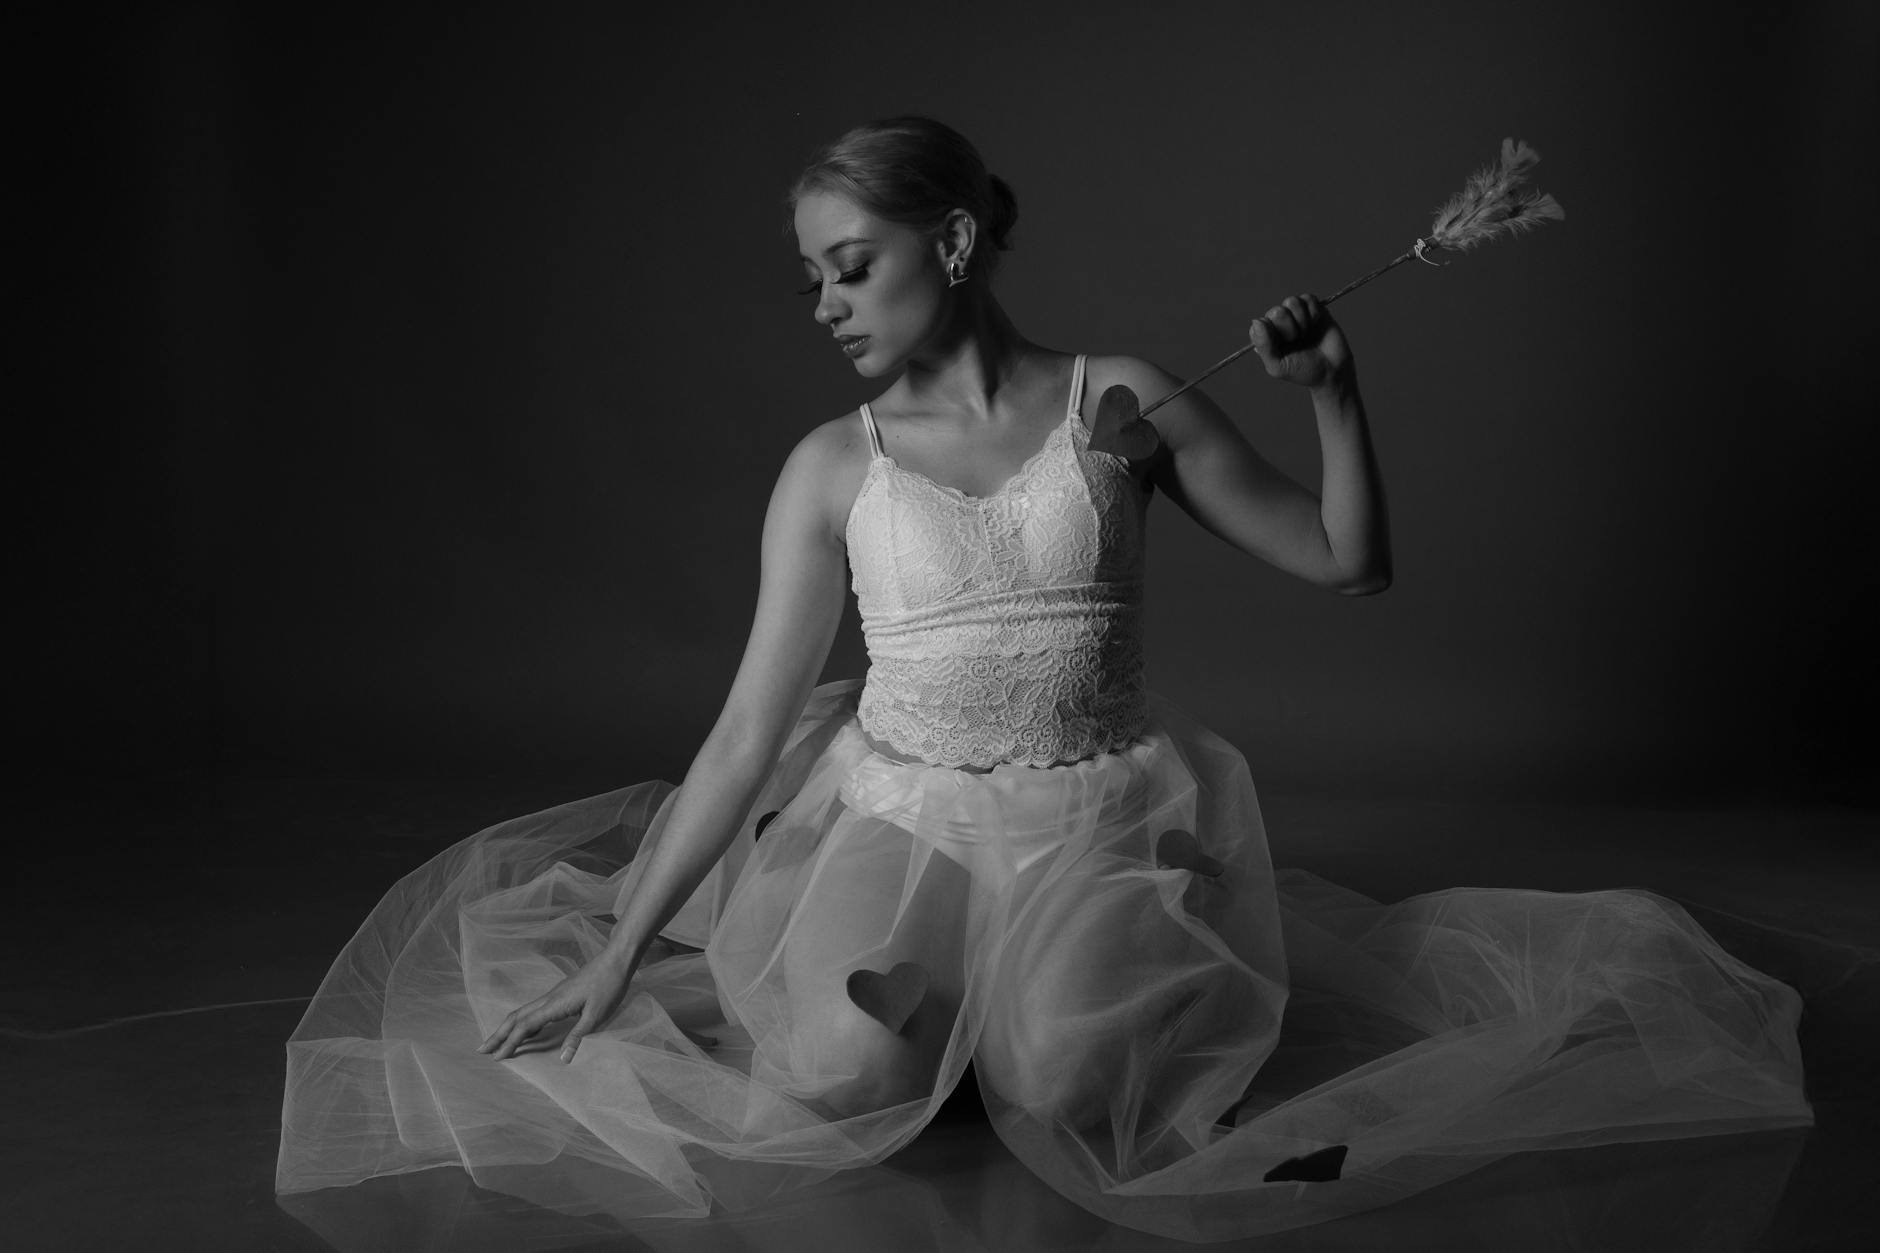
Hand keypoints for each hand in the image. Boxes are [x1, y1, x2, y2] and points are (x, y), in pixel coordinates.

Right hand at [477, 948, 638, 1063]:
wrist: (616, 961)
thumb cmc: (608, 986)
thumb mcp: (597, 1015)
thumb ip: (578, 1036)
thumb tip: (563, 1059)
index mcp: (555, 1004)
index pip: (525, 1026)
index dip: (510, 1043)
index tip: (497, 1058)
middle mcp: (548, 998)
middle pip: (516, 1017)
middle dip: (498, 1034)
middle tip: (481, 1050)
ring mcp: (553, 995)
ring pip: (523, 1012)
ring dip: (507, 1027)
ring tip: (496, 1042)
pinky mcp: (559, 994)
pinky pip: (533, 1010)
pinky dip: (522, 1022)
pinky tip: (524, 1031)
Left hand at [1248, 293, 1352, 390]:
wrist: (1333, 369)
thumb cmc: (1303, 371)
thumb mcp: (1278, 367)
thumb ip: (1264, 346)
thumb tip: (1256, 321)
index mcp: (1266, 337)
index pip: (1260, 323)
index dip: (1274, 334)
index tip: (1284, 346)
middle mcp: (1278, 324)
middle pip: (1276, 311)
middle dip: (1290, 329)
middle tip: (1298, 341)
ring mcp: (1295, 314)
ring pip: (1291, 302)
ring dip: (1302, 321)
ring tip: (1307, 334)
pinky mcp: (1312, 308)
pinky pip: (1308, 298)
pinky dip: (1314, 313)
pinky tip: (1316, 324)